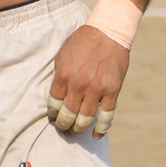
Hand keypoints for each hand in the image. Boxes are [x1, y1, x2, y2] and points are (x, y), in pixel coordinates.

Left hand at [48, 25, 128, 140]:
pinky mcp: (113, 91)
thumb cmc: (84, 41)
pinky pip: (106, 116)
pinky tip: (96, 135)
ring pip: (85, 120)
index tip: (54, 117)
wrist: (109, 31)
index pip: (54, 104)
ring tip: (76, 130)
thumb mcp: (63, 54)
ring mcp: (97, 89)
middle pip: (68, 116)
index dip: (53, 114)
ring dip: (79, 128)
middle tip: (63, 127)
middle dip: (63, 125)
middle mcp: (79, 84)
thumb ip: (59, 75)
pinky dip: (101, 129)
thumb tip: (56, 95)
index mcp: (63, 75)